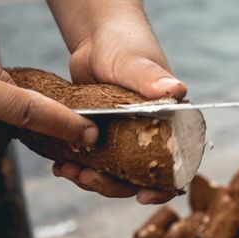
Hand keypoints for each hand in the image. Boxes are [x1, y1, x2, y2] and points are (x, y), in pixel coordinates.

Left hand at [49, 2, 186, 203]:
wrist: (96, 39)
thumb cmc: (124, 45)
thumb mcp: (135, 63)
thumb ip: (151, 77)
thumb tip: (177, 90)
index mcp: (169, 124)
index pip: (175, 165)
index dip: (163, 187)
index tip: (141, 197)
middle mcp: (148, 136)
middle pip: (136, 177)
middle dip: (111, 185)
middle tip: (87, 177)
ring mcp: (123, 139)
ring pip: (111, 173)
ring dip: (90, 178)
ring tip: (67, 171)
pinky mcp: (100, 136)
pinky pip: (92, 160)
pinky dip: (77, 166)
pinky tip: (61, 164)